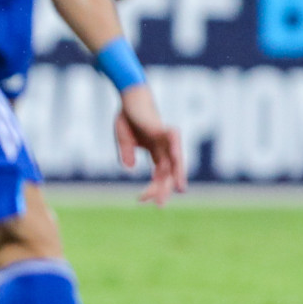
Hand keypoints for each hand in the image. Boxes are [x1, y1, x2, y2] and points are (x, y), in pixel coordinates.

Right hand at [114, 84, 186, 205]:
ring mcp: (165, 139)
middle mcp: (164, 148)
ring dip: (177, 174)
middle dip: (164, 188)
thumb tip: (129, 169)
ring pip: (174, 160)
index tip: (140, 200)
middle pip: (168, 172)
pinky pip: (172, 142)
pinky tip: (176, 161)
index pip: (158, 175)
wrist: (129, 97)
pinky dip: (175, 152)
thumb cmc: (128, 116)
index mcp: (156, 152)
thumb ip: (126, 154)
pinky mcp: (162, 129)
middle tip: (160, 205)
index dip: (151, 188)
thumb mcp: (123, 141)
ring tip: (179, 189)